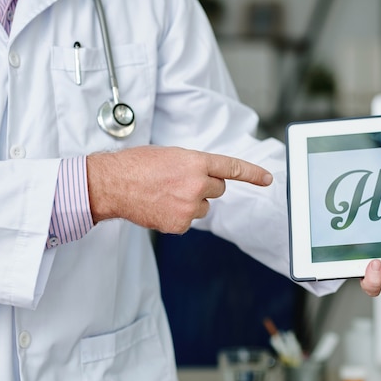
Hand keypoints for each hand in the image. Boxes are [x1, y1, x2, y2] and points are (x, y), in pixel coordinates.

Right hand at [87, 145, 272, 233]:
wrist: (112, 185)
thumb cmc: (137, 166)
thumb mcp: (170, 156)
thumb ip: (193, 166)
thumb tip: (206, 177)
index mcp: (196, 162)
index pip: (232, 167)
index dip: (253, 174)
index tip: (268, 179)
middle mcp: (197, 184)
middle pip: (219, 189)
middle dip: (205, 187)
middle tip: (179, 183)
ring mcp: (190, 206)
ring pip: (205, 207)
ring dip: (192, 202)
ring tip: (166, 195)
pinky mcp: (181, 224)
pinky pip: (190, 221)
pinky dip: (178, 216)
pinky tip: (161, 207)